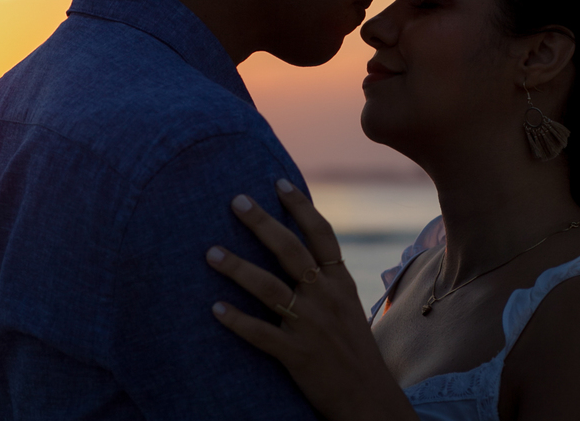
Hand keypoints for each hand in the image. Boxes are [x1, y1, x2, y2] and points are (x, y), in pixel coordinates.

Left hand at [206, 179, 417, 420]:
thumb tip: (297, 246)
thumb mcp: (347, 304)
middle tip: (236, 200)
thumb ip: (325, 277)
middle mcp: (326, 297)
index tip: (278, 182)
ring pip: (269, 288)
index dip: (300, 207)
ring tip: (210, 252)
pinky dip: (237, 321)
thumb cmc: (352, 347)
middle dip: (262, 223)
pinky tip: (215, 309)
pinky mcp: (296, 355)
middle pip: (290, 251)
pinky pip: (261, 334)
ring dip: (238, 268)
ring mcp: (310, 326)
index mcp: (340, 282)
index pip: (321, 234)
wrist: (368, 397)